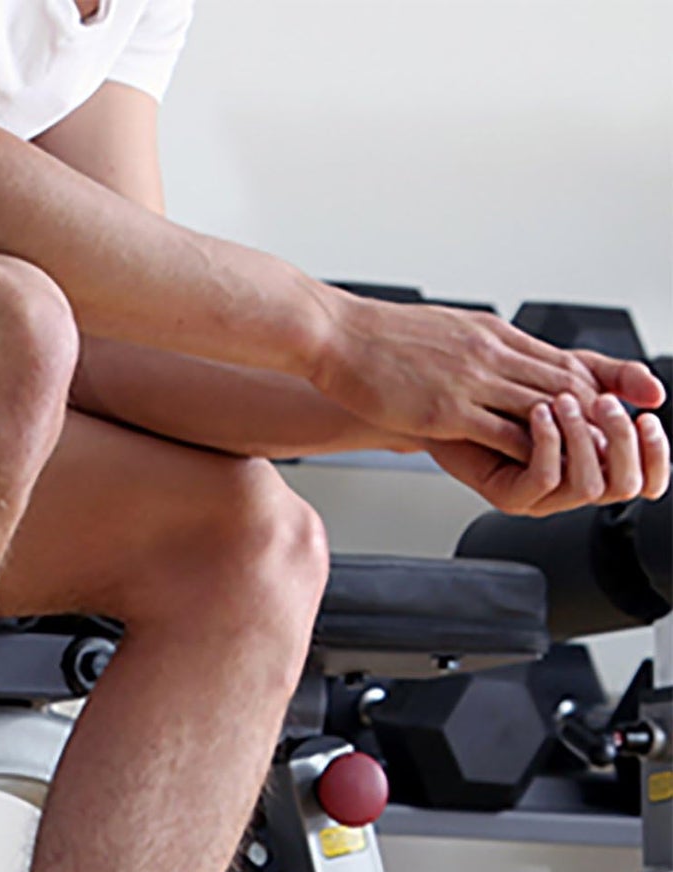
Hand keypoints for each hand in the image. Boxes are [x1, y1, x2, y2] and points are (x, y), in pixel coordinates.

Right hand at [312, 292, 665, 460]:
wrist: (335, 335)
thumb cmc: (375, 338)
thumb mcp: (441, 329)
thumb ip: (473, 344)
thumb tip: (491, 354)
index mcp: (490, 333)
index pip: (560, 359)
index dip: (595, 386)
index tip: (611, 408)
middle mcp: (491, 353)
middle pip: (565, 382)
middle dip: (595, 413)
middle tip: (612, 440)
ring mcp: (471, 380)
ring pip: (544, 406)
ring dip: (570, 434)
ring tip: (584, 457)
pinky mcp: (447, 409)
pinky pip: (503, 431)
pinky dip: (530, 449)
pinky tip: (537, 463)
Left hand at [428, 394, 668, 515]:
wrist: (452, 397)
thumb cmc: (510, 389)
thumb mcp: (574, 373)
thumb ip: (618, 380)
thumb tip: (657, 394)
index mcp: (595, 463)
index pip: (646, 480)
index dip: (656, 455)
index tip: (648, 418)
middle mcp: (571, 485)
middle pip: (624, 485)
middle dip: (620, 439)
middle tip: (603, 402)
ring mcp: (541, 497)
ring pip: (587, 485)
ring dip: (582, 438)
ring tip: (563, 401)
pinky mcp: (509, 497)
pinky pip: (545, 479)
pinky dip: (549, 442)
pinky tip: (539, 412)